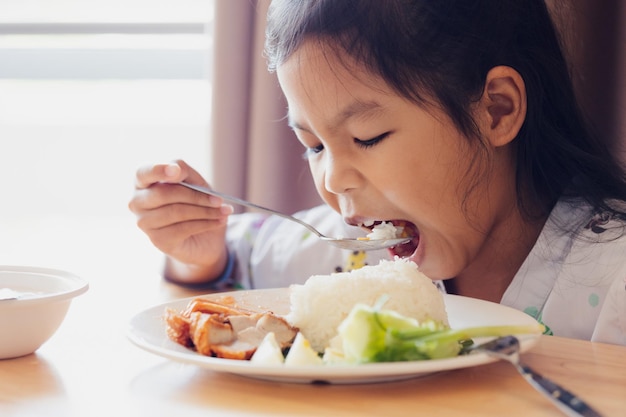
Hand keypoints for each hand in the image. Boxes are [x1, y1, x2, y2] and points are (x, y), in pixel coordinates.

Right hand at [128, 160, 233, 283]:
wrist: (204, 238)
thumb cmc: (195, 204)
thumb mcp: (195, 184)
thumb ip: (185, 172)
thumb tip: (177, 170)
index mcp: (143, 182)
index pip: (143, 173)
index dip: (158, 170)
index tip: (176, 171)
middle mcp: (138, 202)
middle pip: (164, 193)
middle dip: (196, 196)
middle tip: (219, 199)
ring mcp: (145, 223)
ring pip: (176, 212)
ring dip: (205, 211)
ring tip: (224, 211)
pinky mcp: (158, 240)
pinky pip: (183, 228)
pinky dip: (206, 223)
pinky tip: (219, 221)